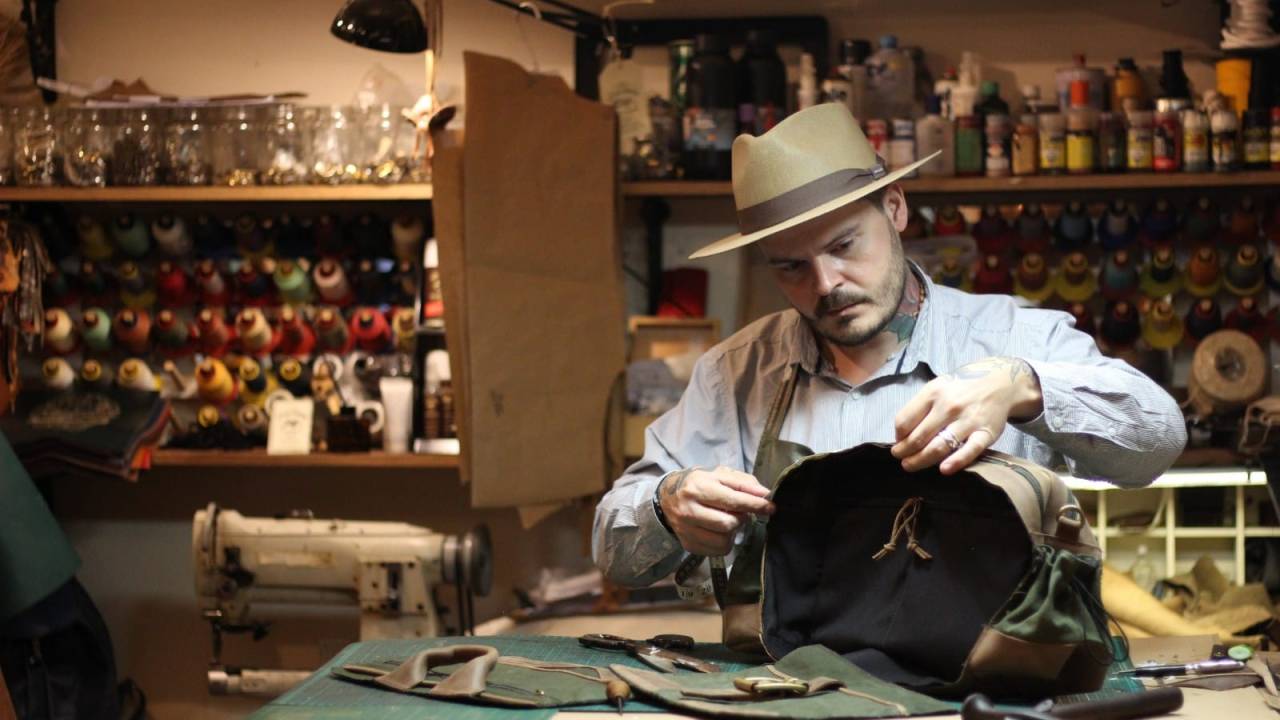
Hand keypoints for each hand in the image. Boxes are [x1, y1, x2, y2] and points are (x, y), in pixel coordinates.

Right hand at [658, 466, 774, 555]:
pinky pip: (717, 550)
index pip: (732, 500)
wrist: (667, 497)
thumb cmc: (700, 484)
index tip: (770, 507)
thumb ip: (744, 482)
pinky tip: (720, 531)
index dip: (755, 504)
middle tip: (741, 512)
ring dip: (733, 531)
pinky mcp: (687, 544)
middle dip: (741, 518)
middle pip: (728, 523)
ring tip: (728, 520)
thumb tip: (764, 495)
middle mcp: (689, 509)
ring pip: (723, 539)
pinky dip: (725, 542)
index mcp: (698, 487)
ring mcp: (686, 529)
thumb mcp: (720, 475)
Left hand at [891, 357, 1041, 474]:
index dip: (897, 436)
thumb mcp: (937, 387)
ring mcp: (968, 420)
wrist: (1000, 382)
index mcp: (933, 393)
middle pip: (918, 437)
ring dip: (920, 460)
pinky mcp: (986, 433)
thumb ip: (920, 407)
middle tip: (900, 459)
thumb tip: (901, 434)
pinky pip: (970, 450)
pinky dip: (956, 462)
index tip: (898, 442)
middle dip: (904, 452)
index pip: (904, 421)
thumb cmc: (961, 388)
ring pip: (939, 446)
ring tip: (910, 466)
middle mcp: (949, 406)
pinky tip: (944, 470)